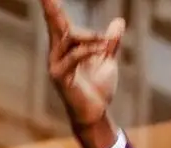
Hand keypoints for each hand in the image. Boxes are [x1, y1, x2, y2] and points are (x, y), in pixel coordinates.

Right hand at [41, 0, 124, 147]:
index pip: (58, 20)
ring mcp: (56, 63)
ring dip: (89, 37)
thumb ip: (110, 42)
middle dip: (51, 8)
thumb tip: (119, 21)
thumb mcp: (107, 60)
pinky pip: (73, 56)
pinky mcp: (59, 76)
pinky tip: (101, 50)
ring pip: (69, 38)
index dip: (53, 6)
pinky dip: (88, 51)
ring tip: (104, 43)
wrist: (96, 114)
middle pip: (54, 23)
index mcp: (66, 46)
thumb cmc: (99, 89)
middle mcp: (57, 51)